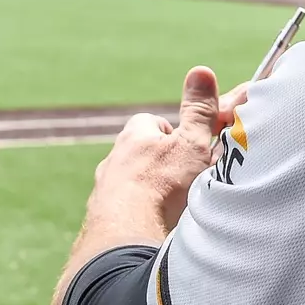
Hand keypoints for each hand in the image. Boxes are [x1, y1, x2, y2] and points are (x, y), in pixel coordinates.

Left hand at [92, 67, 228, 228]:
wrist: (126, 234)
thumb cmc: (163, 184)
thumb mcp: (192, 143)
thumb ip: (199, 111)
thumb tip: (201, 70)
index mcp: (134, 136)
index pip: (152, 122)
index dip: (174, 132)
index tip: (190, 146)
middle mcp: (114, 160)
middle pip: (140, 154)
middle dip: (161, 163)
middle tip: (187, 179)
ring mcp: (105, 191)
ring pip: (131, 184)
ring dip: (149, 191)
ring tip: (173, 208)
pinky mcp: (103, 220)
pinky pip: (125, 211)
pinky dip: (139, 215)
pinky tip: (156, 227)